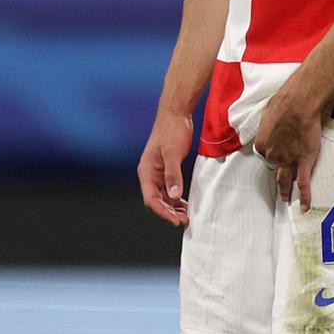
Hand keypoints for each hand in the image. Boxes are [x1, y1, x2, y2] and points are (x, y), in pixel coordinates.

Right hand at [137, 109, 192, 226]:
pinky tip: (185, 204)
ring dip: (173, 207)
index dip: (163, 211)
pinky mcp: (167, 169)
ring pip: (163, 196)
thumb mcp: (172, 153)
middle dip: (169, 212)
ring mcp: (158, 172)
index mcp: (146, 171)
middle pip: (156, 200)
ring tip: (186, 216)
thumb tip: (173, 197)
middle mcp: (150, 174)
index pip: (151, 198)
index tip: (175, 220)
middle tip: (184, 220)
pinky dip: (176, 198)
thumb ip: (173, 175)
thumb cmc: (171, 130)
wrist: (176, 113)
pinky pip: (169, 188)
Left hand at [255, 87, 321, 211]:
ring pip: (286, 179)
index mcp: (262, 144)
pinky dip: (305, 196)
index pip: (265, 153)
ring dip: (286, 191)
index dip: (271, 153)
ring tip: (287, 200)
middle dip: (276, 172)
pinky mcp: (305, 161)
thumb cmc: (282, 104)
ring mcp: (289, 160)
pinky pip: (303, 183)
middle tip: (278, 184)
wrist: (298, 104)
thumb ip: (268, 127)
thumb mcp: (268, 116)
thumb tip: (272, 127)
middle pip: (274, 167)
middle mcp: (273, 155)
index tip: (275, 153)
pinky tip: (305, 207)